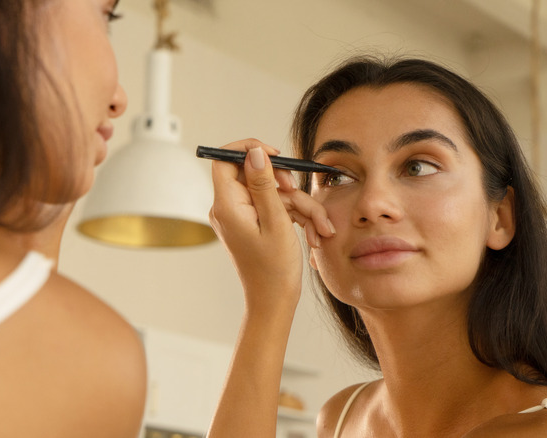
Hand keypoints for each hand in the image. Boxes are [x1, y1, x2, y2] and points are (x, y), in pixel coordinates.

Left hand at [208, 139, 333, 313]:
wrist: (274, 302)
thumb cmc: (274, 270)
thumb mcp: (275, 221)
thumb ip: (263, 184)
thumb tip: (254, 153)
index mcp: (227, 206)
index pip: (225, 160)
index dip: (248, 150)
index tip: (274, 153)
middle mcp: (229, 208)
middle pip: (257, 176)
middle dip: (287, 186)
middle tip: (300, 194)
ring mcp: (242, 216)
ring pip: (273, 194)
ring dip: (301, 208)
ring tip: (320, 228)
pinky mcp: (254, 224)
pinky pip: (275, 208)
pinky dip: (296, 217)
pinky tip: (314, 234)